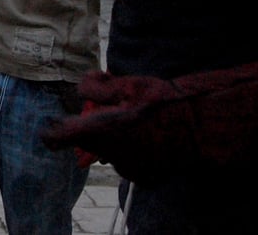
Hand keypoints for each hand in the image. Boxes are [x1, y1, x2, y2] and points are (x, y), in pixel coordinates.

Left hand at [42, 60, 257, 183]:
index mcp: (102, 129)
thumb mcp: (132, 83)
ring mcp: (128, 167)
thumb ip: (100, 86)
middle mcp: (110, 153)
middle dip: (95, 126)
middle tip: (115, 107)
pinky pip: (129, 160)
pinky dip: (134, 148)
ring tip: (141, 120)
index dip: (51, 132)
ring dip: (117, 137)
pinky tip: (153, 135)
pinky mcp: (145, 175)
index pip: (57, 137)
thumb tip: (82, 84)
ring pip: (109, 150)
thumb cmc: (168, 102)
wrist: (207, 128)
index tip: (50, 127)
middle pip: (88, 141)